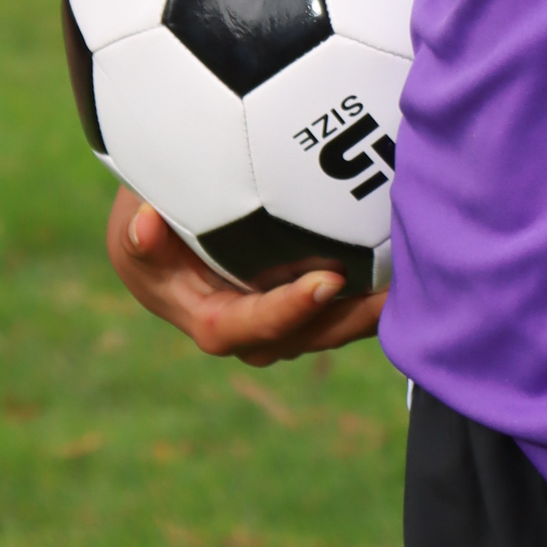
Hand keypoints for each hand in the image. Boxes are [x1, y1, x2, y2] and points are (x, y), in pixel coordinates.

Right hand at [106, 187, 386, 367]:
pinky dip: (369, 291)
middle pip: (295, 338)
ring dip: (364, 313)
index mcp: (205, 315)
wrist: (174, 208)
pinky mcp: (302, 295)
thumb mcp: (137, 214)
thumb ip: (141, 231)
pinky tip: (407, 266)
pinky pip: (338, 304)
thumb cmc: (152, 210)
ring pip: (324, 327)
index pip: (241, 327)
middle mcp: (246, 326)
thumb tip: (146, 225)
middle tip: (386, 293)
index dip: (283, 312)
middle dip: (342, 322)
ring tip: (410, 288)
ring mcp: (277, 313)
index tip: (326, 283)